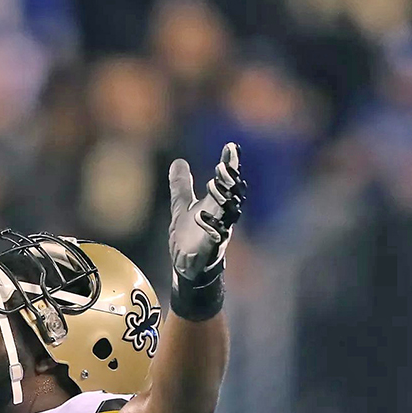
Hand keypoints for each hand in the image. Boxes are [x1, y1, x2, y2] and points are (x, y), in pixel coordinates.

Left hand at [166, 142, 245, 320]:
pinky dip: (211, 225)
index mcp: (217, 203)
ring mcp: (220, 230)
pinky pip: (216, 234)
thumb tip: (178, 161)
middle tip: (223, 165)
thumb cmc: (189, 235)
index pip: (227, 181)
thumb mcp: (182, 206)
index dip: (230, 165)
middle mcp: (223, 215)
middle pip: (233, 194)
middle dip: (229, 180)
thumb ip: (181, 185)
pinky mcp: (212, 247)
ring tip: (214, 184)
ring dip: (223, 198)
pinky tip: (202, 215)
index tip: (230, 146)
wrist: (187, 265)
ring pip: (229, 212)